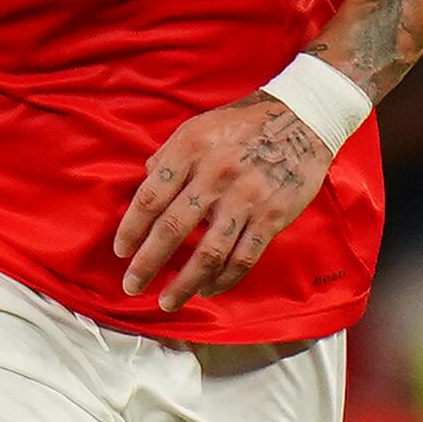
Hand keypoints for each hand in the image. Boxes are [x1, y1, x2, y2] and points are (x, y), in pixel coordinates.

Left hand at [113, 92, 332, 313]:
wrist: (301, 120)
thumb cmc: (242, 125)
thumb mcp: (197, 127)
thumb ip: (170, 155)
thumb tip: (146, 180)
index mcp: (190, 150)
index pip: (150, 197)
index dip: (131, 229)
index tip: (121, 251)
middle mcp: (214, 175)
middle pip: (173, 229)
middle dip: (148, 263)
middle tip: (132, 285)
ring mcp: (244, 198)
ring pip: (208, 253)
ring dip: (184, 283)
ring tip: (168, 301)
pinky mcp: (270, 216)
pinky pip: (243, 258)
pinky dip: (222, 279)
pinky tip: (207, 289)